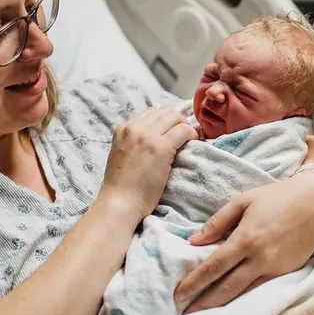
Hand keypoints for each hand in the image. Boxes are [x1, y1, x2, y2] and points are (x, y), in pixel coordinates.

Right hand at [101, 107, 197, 221]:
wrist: (120, 202)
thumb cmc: (122, 186)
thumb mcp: (122, 154)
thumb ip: (134, 142)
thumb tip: (155, 137)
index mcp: (123, 129)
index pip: (151, 113)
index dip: (165, 121)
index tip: (173, 132)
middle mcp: (134, 128)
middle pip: (164, 112)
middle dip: (177, 121)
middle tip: (184, 136)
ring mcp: (147, 136)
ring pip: (175, 117)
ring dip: (185, 127)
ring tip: (188, 140)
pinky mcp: (161, 147)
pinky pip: (184, 130)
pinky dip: (192, 135)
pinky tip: (193, 145)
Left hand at [174, 170, 313, 312]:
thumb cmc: (276, 197)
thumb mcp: (242, 202)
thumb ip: (217, 222)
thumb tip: (193, 241)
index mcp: (246, 239)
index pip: (214, 267)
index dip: (195, 282)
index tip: (178, 294)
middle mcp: (260, 259)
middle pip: (227, 287)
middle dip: (204, 303)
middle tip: (185, 313)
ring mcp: (276, 269)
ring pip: (245, 294)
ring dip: (223, 306)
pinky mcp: (288, 274)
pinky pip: (261, 291)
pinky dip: (244, 300)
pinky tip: (232, 306)